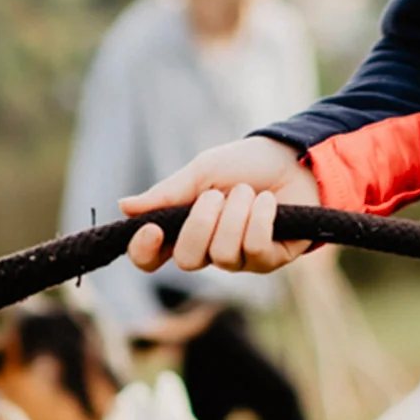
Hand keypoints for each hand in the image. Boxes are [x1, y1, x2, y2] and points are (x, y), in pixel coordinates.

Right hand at [121, 136, 320, 275]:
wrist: (295, 159)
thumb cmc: (246, 164)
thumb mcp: (202, 171)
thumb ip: (168, 193)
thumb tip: (124, 206)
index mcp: (183, 228)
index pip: (150, 259)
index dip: (144, 252)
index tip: (152, 229)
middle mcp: (207, 250)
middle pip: (187, 260)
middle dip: (201, 223)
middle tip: (218, 194)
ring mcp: (238, 259)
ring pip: (222, 255)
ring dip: (236, 214)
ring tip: (249, 192)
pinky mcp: (268, 260)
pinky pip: (254, 250)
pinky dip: (260, 219)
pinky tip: (269, 203)